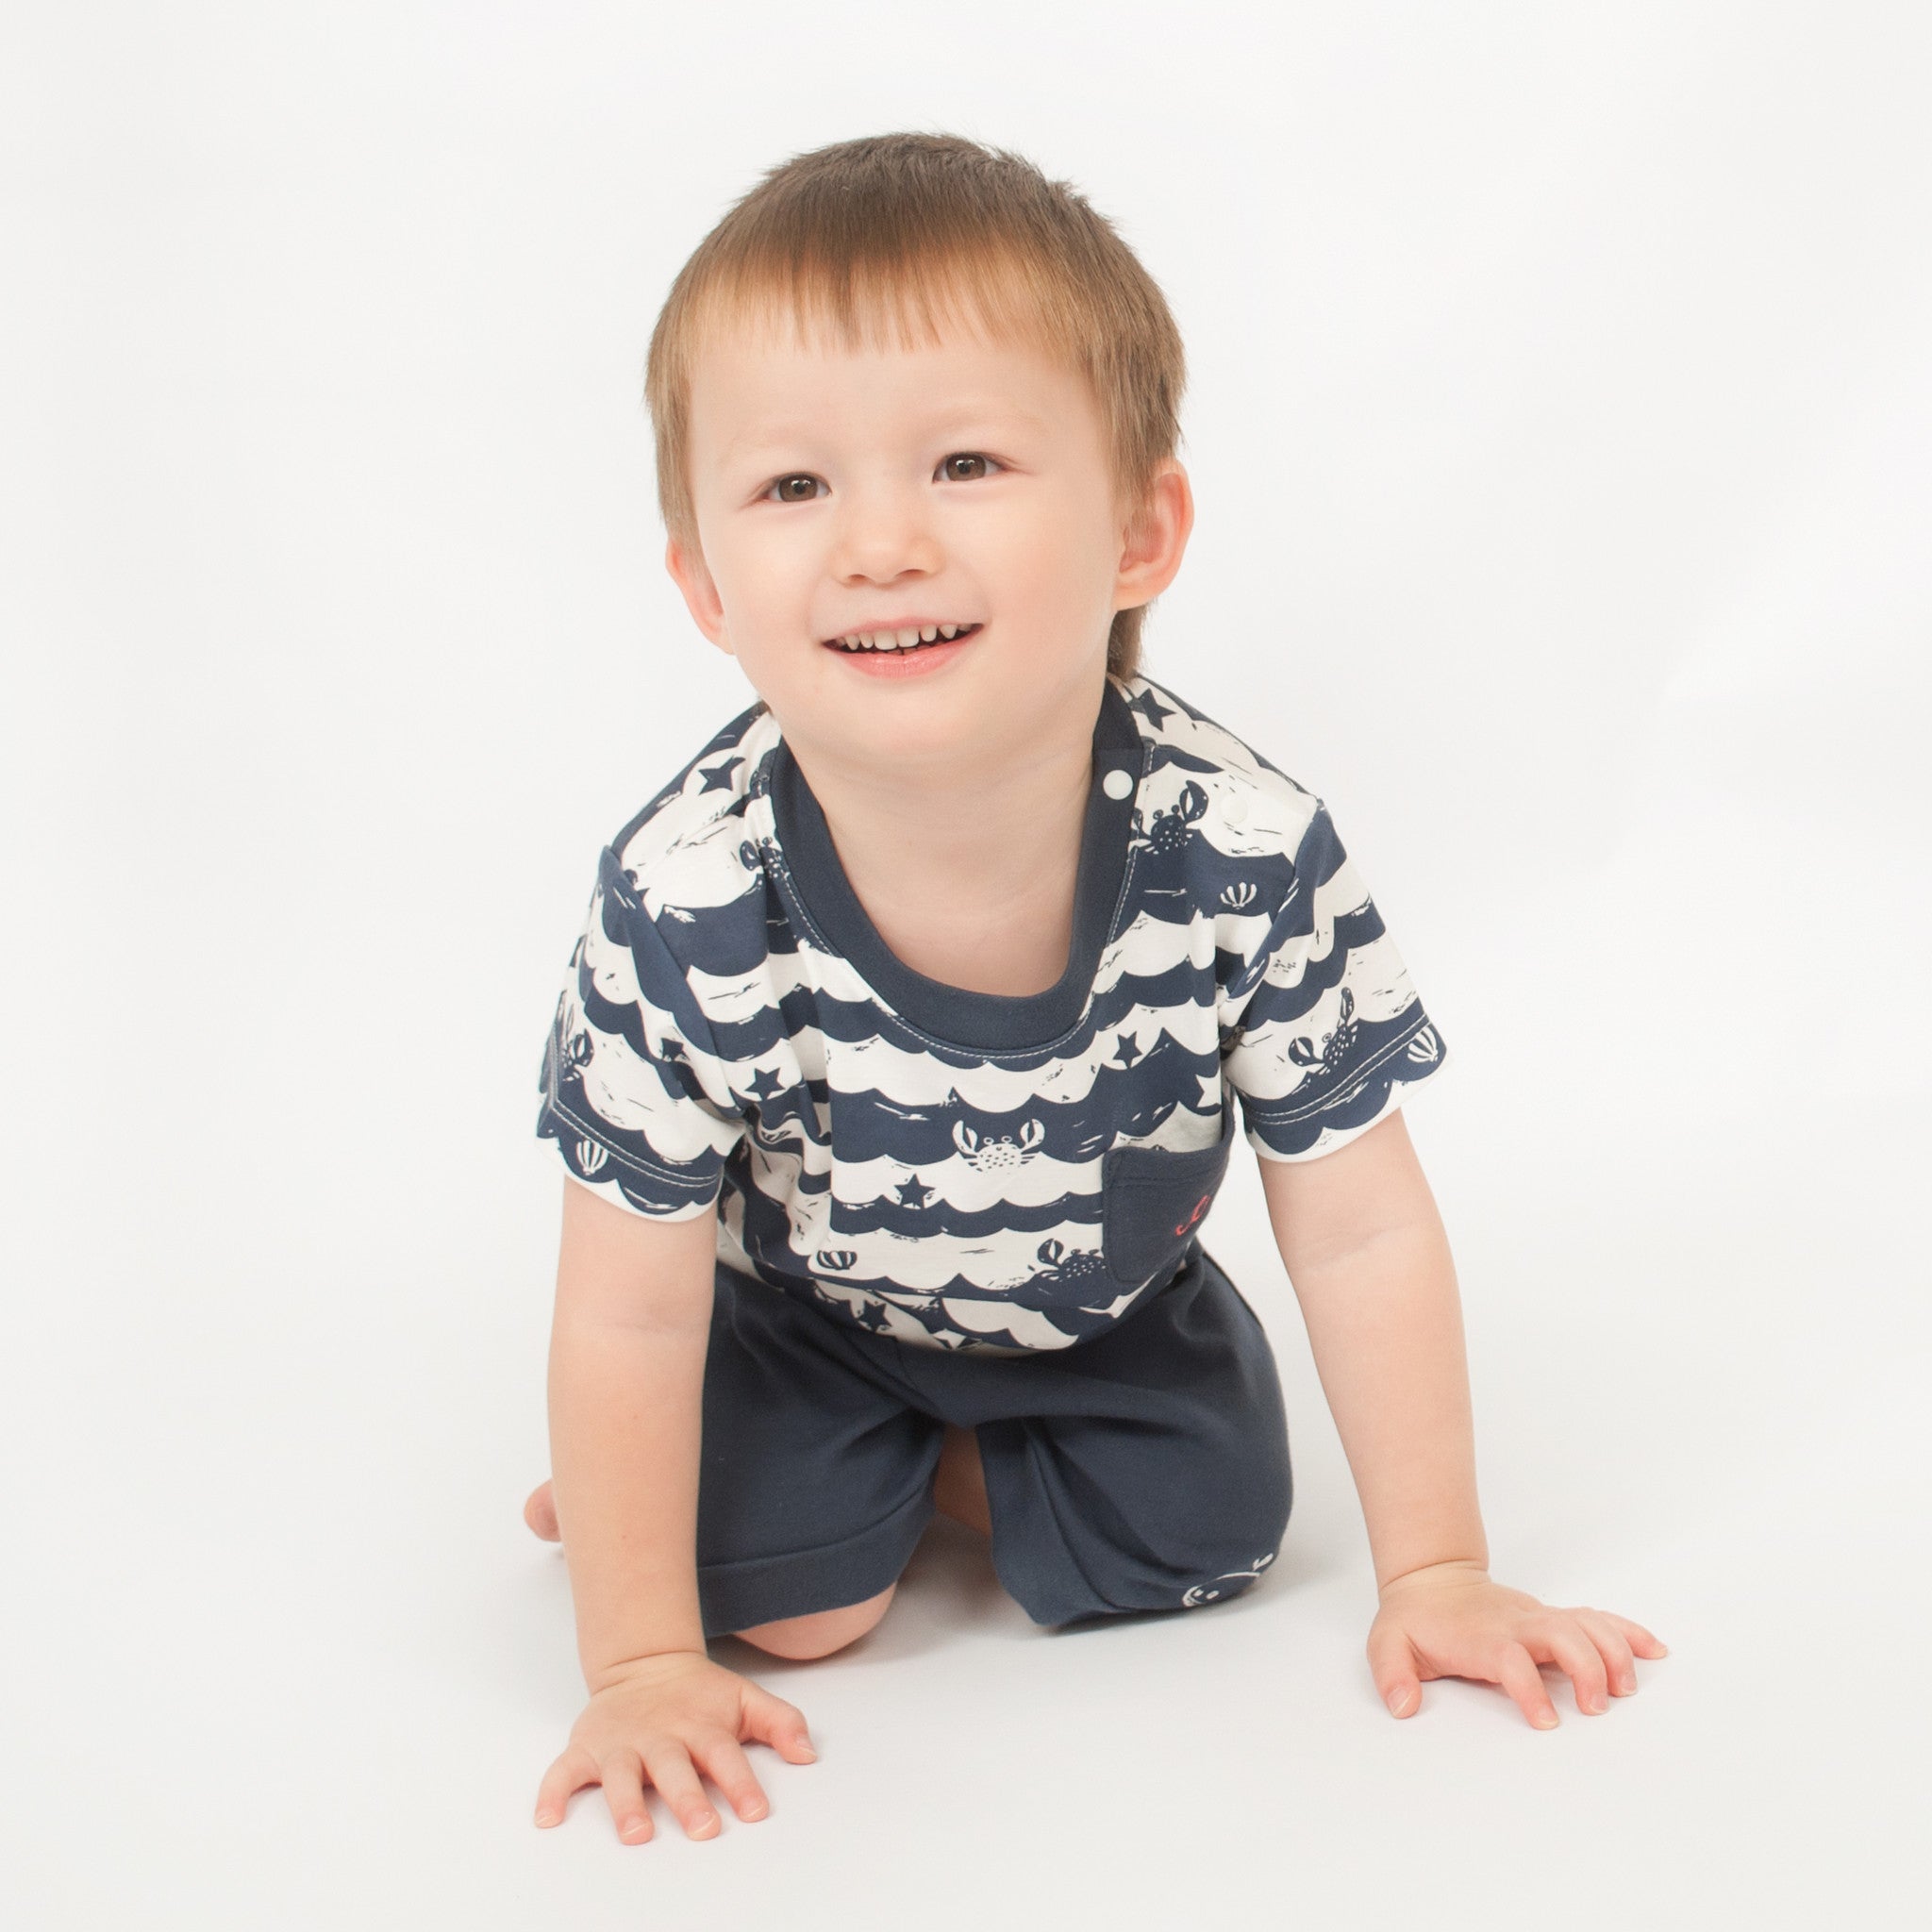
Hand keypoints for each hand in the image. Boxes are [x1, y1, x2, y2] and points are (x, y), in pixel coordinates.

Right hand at [535, 1649, 817, 1842]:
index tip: (756, 1811)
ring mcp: (622, 1743)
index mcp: (701, 1728)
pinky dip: (552, 1791)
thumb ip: (781, 1723)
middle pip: (674, 1769)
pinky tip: (547, 1818)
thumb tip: (809, 1754)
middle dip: (688, 1798)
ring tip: (636, 1833)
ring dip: (627, 1804)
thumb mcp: (745, 1700)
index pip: (725, 1756)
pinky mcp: (587, 1747)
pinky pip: (563, 1771)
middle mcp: (661, 1737)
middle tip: (703, 1828)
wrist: (645, 1663)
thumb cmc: (701, 1696)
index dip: (741, 1783)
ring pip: (622, 1775)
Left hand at [1367, 1559, 1667, 1728]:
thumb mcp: (1387, 1644)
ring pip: (1586, 1623)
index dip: (1530, 1687)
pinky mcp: (1554, 1618)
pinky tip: (1654, 1651)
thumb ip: (1391, 1674)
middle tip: (1595, 1709)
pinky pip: (1597, 1618)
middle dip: (1586, 1668)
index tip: (1546, 1722)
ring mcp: (1538, 1618)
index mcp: (1480, 1636)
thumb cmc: (1416, 1619)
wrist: (1433, 1579)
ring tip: (1626, 1690)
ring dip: (1613, 1652)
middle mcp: (1516, 1624)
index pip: (1510, 1657)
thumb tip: (1403, 1706)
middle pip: (1562, 1634)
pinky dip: (1627, 1632)